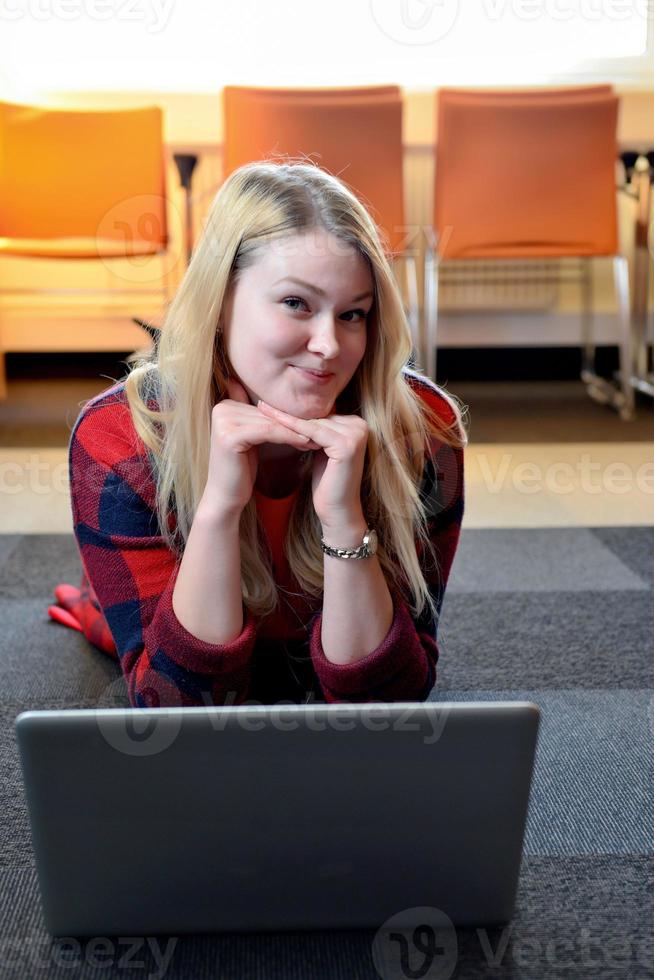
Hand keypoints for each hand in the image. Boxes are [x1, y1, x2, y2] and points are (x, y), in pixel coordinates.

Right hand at [203, 379, 320, 518]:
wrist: (226, 496)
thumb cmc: (242, 469)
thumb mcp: (252, 439)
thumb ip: (260, 419)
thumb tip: (288, 405)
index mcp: (225, 406)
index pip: (265, 410)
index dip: (289, 418)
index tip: (313, 425)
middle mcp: (221, 409)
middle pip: (268, 415)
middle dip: (294, 425)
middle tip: (319, 431)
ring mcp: (223, 421)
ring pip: (271, 423)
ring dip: (295, 431)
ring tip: (316, 438)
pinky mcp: (230, 435)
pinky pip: (268, 431)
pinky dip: (288, 437)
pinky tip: (305, 443)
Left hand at [256, 399, 367, 529]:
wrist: (338, 511)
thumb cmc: (327, 484)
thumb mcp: (322, 451)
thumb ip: (318, 432)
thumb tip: (299, 412)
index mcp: (357, 424)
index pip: (320, 415)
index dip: (294, 412)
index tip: (269, 406)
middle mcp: (361, 425)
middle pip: (316, 416)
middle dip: (288, 413)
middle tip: (261, 405)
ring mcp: (356, 434)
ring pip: (311, 422)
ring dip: (284, 418)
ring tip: (262, 410)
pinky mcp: (346, 445)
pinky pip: (311, 432)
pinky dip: (291, 428)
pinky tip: (272, 425)